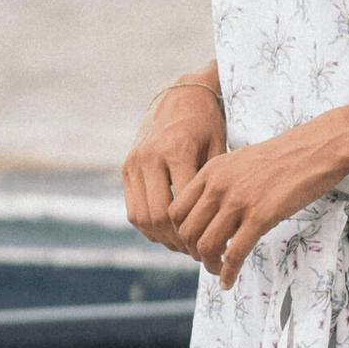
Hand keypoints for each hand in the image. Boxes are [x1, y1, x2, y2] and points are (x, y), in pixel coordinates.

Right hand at [122, 81, 226, 255]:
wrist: (181, 94)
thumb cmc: (208, 123)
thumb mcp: (219, 148)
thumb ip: (214, 185)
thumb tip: (222, 228)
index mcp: (176, 150)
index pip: (181, 206)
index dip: (195, 232)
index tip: (212, 245)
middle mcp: (149, 157)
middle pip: (157, 217)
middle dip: (177, 241)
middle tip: (197, 253)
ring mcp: (134, 162)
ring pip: (141, 217)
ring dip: (161, 237)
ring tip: (183, 245)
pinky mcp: (126, 167)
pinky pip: (133, 209)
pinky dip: (148, 227)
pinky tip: (169, 233)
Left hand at [169, 113, 348, 289]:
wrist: (317, 148)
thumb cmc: (283, 157)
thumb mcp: (240, 162)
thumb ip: (221, 183)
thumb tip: (211, 214)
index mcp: (211, 172)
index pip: (176, 211)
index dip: (180, 234)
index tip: (193, 244)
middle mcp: (219, 186)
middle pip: (187, 232)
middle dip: (193, 253)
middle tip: (206, 260)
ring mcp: (239, 201)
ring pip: (206, 246)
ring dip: (209, 266)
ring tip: (217, 271)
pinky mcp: (261, 216)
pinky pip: (234, 254)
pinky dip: (228, 273)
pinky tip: (229, 281)